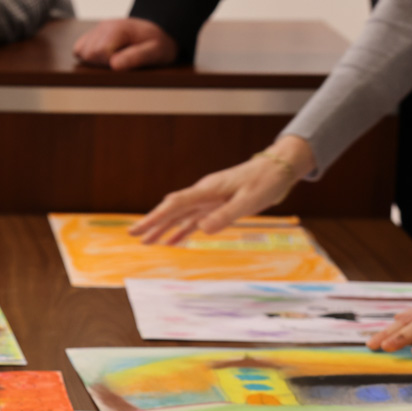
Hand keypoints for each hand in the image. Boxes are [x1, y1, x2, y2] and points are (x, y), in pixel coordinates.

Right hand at [73, 18, 178, 69]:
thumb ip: (136, 57)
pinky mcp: (93, 34)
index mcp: (118, 28)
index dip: (111, 63)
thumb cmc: (157, 43)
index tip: (125, 61)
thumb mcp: (155, 52)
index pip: (99, 52)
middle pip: (89, 53)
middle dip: (102, 63)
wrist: (158, 31)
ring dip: (96, 61)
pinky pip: (79, 49)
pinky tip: (105, 57)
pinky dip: (89, 56)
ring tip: (116, 57)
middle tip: (122, 60)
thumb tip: (114, 65)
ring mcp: (97, 29)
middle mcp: (104, 26)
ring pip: (81, 52)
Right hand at [129, 137, 313, 245]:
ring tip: (147, 242)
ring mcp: (209, 199)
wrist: (278, 168)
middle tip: (133, 235)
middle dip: (152, 222)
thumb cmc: (265, 182)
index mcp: (208, 190)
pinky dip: (181, 230)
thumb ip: (225, 215)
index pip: (175, 204)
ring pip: (180, 215)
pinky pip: (194, 219)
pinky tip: (172, 242)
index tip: (139, 229)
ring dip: (164, 228)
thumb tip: (201, 228)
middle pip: (172, 209)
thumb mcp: (248, 201)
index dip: (155, 217)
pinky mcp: (216, 205)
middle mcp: (204, 194)